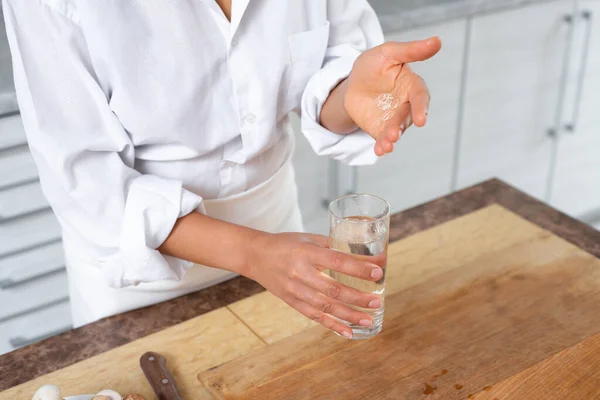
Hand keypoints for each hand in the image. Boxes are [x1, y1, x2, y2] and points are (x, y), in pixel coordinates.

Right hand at [248, 232, 383, 338]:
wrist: (256, 256)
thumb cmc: (285, 244)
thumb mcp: (308, 238)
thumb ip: (333, 246)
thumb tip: (363, 254)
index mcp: (307, 252)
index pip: (337, 261)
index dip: (358, 269)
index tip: (378, 273)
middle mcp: (300, 272)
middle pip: (333, 288)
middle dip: (358, 297)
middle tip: (377, 301)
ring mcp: (295, 290)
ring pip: (326, 306)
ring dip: (349, 314)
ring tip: (369, 319)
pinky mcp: (292, 302)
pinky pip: (314, 316)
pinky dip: (332, 325)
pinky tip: (349, 332)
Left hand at [344, 37, 441, 155]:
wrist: (353, 83)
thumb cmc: (374, 65)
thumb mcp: (388, 53)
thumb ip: (411, 51)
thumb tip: (437, 41)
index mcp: (411, 86)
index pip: (420, 97)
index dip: (421, 108)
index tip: (421, 120)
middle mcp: (406, 105)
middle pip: (407, 117)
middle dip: (401, 126)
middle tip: (394, 134)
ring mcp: (394, 119)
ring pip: (396, 131)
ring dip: (392, 139)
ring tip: (387, 145)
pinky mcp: (381, 130)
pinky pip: (384, 140)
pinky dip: (382, 146)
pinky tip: (380, 151)